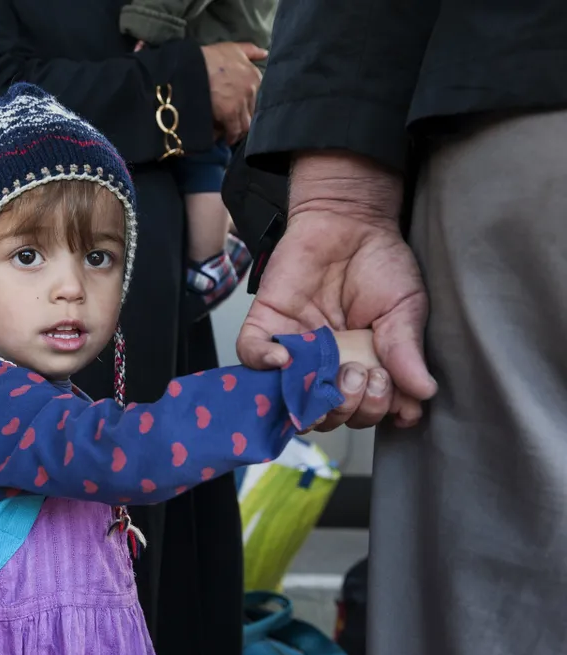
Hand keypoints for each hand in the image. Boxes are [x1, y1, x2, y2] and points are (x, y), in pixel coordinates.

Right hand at [200, 42, 266, 143]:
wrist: (193, 67)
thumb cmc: (211, 56)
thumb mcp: (233, 49)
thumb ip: (251, 51)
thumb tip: (265, 53)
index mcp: (255, 76)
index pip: (258, 98)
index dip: (248, 106)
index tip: (240, 110)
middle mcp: (252, 90)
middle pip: (252, 112)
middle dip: (244, 119)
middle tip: (234, 125)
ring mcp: (241, 103)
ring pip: (245, 124)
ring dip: (238, 131)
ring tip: (229, 136)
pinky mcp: (229, 114)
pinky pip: (233, 131)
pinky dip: (229, 136)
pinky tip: (223, 139)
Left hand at [237, 153, 436, 429]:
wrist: (350, 219)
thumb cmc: (382, 263)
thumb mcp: (405, 307)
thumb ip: (406, 350)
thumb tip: (423, 392)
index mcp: (362, 368)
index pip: (362, 411)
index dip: (377, 413)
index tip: (399, 405)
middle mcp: (326, 366)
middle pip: (329, 413)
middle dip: (352, 406)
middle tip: (369, 377)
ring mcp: (295, 349)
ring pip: (291, 397)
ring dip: (315, 398)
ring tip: (342, 374)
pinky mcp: (267, 325)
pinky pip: (251, 357)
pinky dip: (263, 364)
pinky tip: (285, 359)